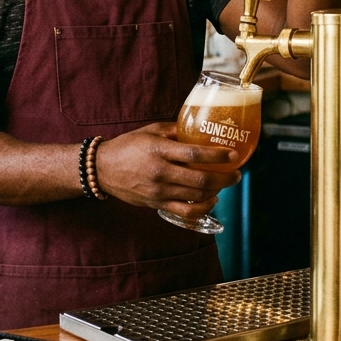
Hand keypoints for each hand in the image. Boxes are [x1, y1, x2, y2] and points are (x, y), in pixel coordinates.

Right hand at [94, 122, 240, 220]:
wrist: (102, 169)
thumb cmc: (128, 146)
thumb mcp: (151, 131)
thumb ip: (176, 131)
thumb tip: (200, 129)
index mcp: (159, 150)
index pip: (193, 153)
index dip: (217, 155)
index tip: (234, 155)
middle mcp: (160, 172)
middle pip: (200, 179)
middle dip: (225, 178)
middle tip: (237, 174)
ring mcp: (159, 191)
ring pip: (197, 196)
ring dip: (217, 191)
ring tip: (226, 184)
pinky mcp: (157, 204)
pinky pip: (186, 211)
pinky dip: (203, 208)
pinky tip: (211, 200)